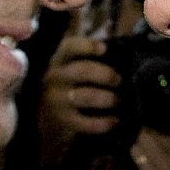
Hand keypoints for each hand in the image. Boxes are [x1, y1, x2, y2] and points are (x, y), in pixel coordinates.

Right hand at [39, 36, 120, 164]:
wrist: (47, 119)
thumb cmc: (69, 87)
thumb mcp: (71, 69)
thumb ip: (90, 61)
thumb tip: (122, 58)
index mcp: (59, 60)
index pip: (69, 47)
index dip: (88, 46)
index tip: (104, 49)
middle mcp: (55, 78)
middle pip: (83, 71)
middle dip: (106, 75)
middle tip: (119, 80)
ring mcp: (57, 101)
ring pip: (86, 96)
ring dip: (108, 98)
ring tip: (118, 100)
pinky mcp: (63, 122)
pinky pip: (87, 122)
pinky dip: (105, 122)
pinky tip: (114, 120)